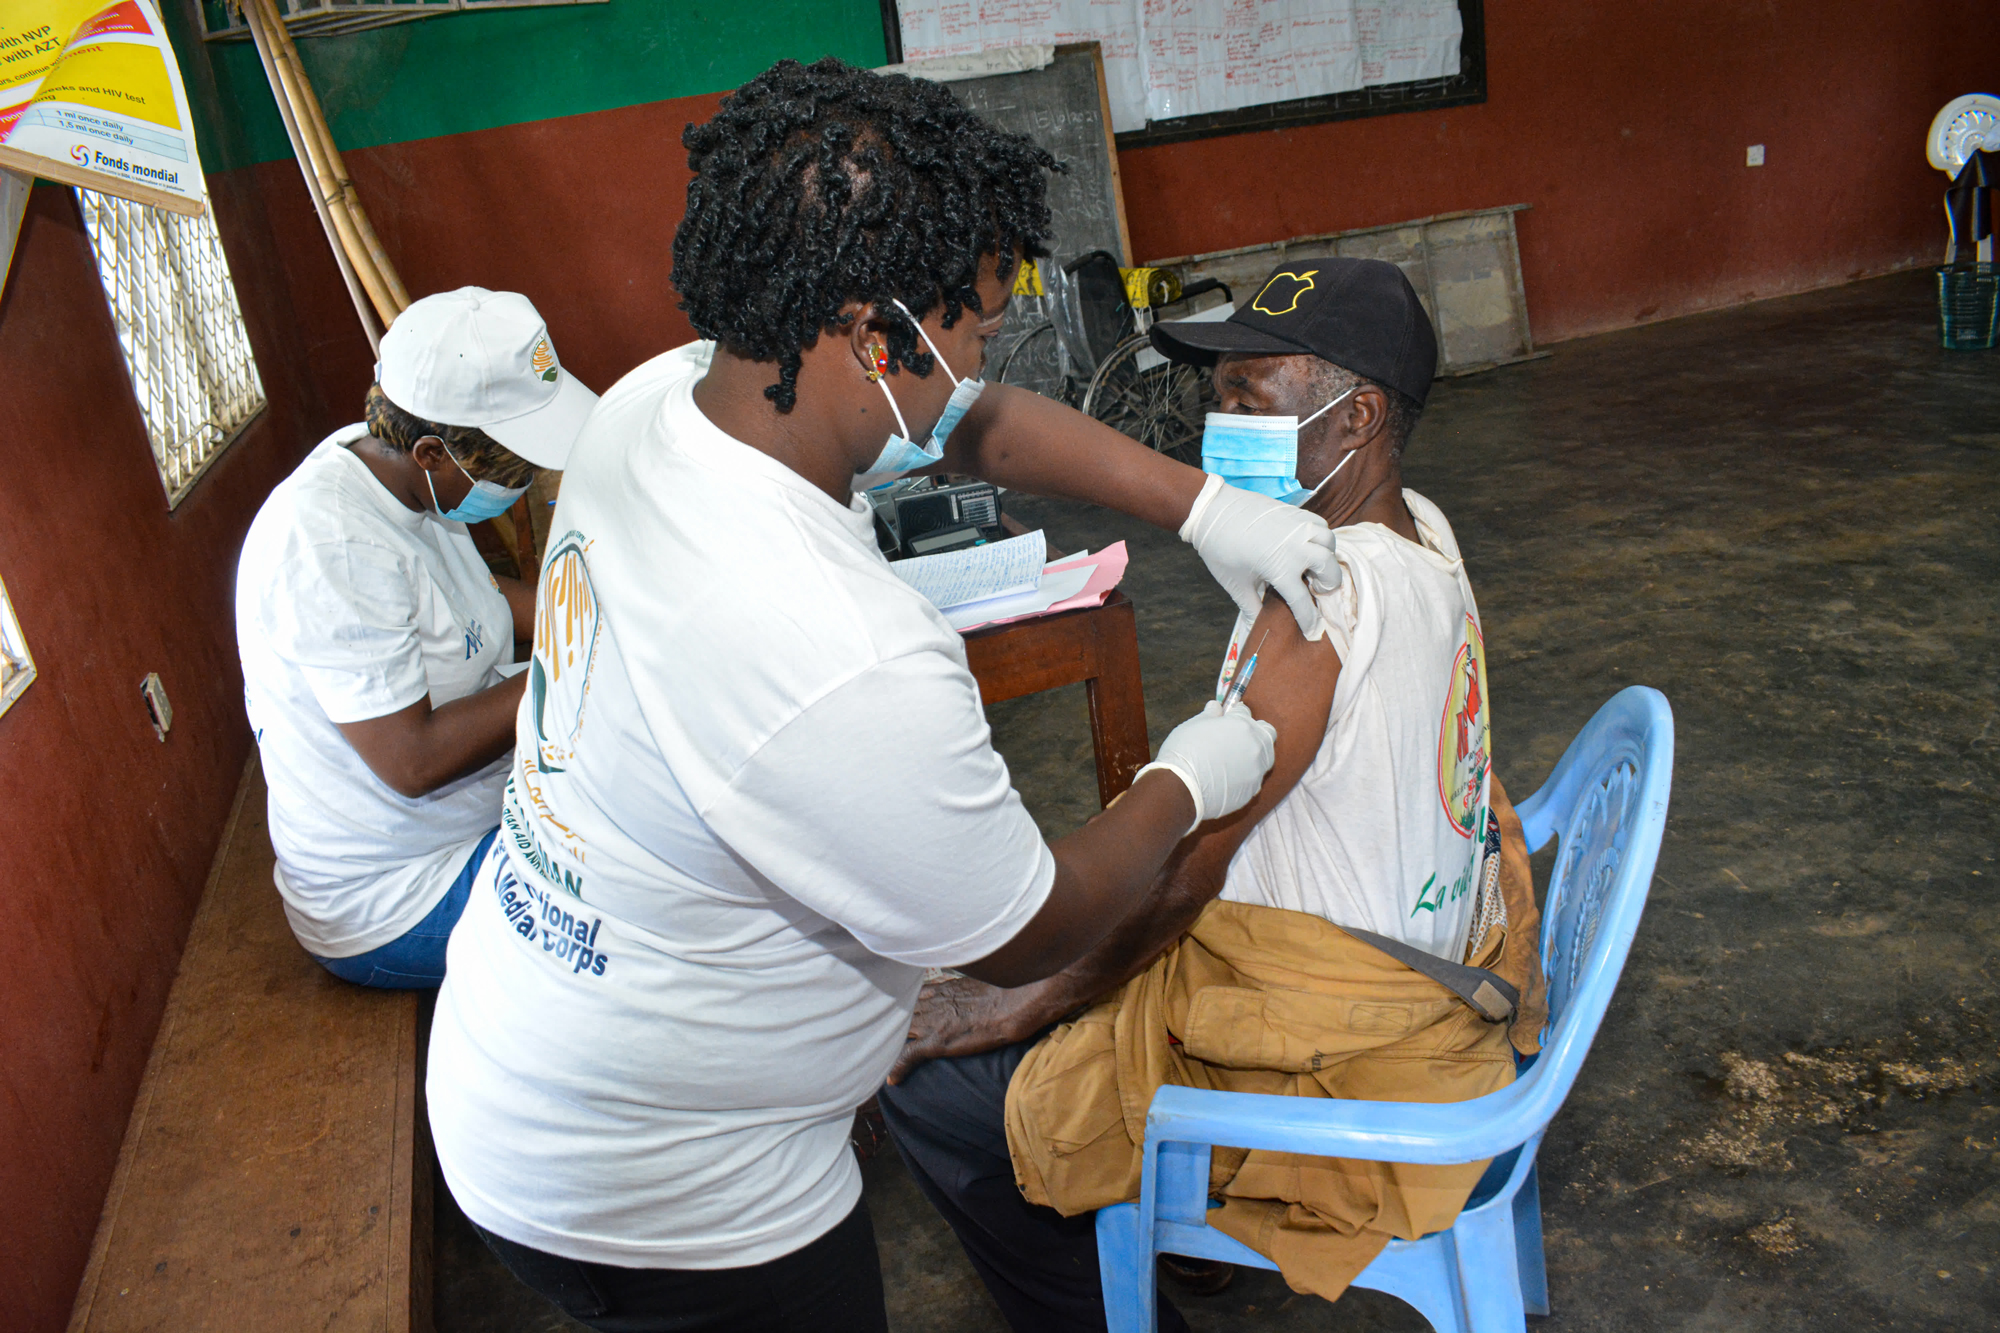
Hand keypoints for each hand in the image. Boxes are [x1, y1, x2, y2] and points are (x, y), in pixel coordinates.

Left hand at [888, 975, 1046, 1083]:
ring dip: (890, 1043)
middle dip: (890, 1024)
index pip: (913, 996)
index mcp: (941, 988)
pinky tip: (892, 1079)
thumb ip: (963, 987)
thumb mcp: (978, 983)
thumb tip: (968, 989)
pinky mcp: (936, 1041)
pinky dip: (899, 1066)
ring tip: (880, 1056)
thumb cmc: (1004, 991)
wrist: (1011, 1004)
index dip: (903, 1006)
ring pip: (900, 1031)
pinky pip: (909, 1055)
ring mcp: (931, 1022)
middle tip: (880, 1035)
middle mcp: (931, 1003)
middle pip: (902, 1013)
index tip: (895, 1013)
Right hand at [1140, 699, 1277, 832]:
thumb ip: (1210, 715)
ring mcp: (1257, 770)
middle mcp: (1255, 746)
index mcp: (1242, 725)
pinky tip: (1229, 778)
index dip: (1234, 713)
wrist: (1180, 788)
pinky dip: (1245, 775)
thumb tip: (1216, 706)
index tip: (1227, 717)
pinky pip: (1254, 778)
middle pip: (1266, 732)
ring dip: (1254, 754)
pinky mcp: (1252, 790)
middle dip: (1254, 731)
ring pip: (1265, 757)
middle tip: (1236, 736)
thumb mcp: (1193, 725)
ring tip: (1234, 759)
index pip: (1244, 711)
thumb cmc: (1184, 752)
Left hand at [1179, 476, 1339, 639]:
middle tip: (1317, 590)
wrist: (1213, 511)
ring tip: (1314, 565)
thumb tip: (1255, 628)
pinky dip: (1321, 537)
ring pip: (1329, 544)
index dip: (1309, 621)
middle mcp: (1297, 548)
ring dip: (1327, 558)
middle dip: (1328, 585)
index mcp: (1281, 569)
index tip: (1314, 631)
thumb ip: (1251, 608)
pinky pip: (1321, 525)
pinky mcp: (1296, 513)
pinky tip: (1309, 545)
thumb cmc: (1221, 549)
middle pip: (1329, 570)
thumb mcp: (1236, 584)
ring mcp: (1299, 527)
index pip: (1303, 602)